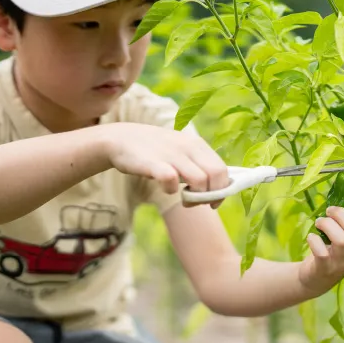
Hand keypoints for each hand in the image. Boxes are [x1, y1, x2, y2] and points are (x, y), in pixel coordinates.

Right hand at [102, 123, 229, 208]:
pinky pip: (171, 179)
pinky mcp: (153, 162)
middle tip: (199, 203)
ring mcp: (172, 154)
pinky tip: (165, 189)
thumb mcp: (181, 152)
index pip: (223, 170)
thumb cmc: (155, 151)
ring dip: (195, 197)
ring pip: (200, 179)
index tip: (213, 202)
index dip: (222, 190)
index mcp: (198, 145)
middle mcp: (188, 147)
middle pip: (217, 174)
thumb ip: (198, 165)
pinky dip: (171, 190)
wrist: (120, 139)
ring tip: (184, 200)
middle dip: (213, 195)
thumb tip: (218, 187)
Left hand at [298, 194, 343, 296]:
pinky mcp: (326, 268)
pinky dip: (314, 240)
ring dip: (327, 225)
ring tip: (319, 222)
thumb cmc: (333, 250)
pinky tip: (312, 237)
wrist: (317, 278)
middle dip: (340, 215)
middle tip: (329, 210)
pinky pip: (322, 252)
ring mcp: (343, 263)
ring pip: (341, 240)